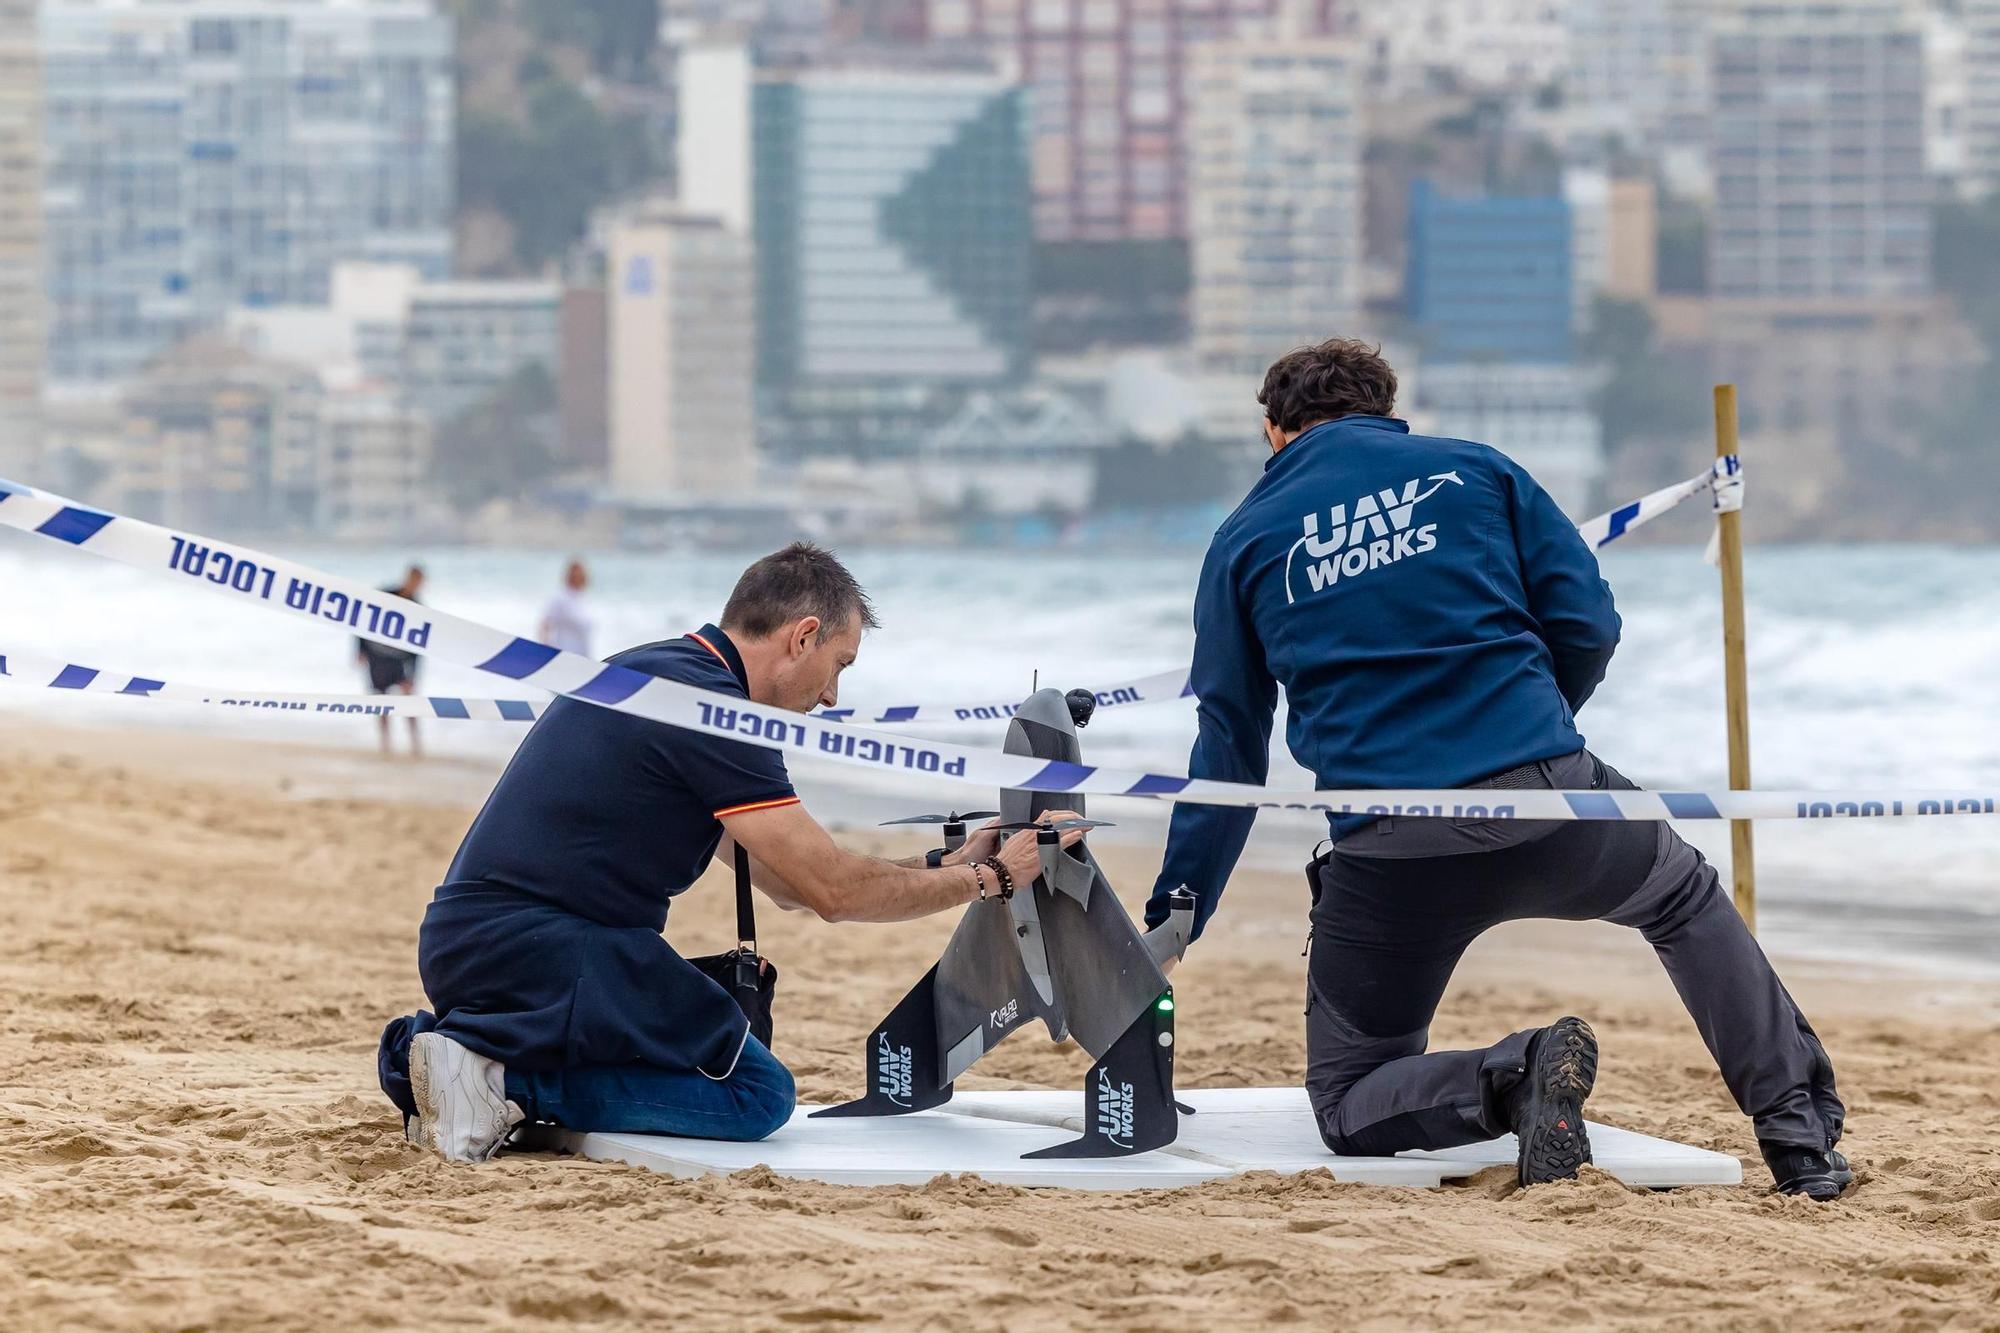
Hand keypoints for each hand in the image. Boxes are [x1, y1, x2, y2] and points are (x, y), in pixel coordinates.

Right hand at [949, 808, 1083, 866]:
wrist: (1000, 872)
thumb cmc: (1007, 860)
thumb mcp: (1016, 839)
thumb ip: (1030, 830)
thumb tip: (1040, 819)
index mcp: (1029, 829)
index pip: (1050, 815)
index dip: (1063, 814)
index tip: (1071, 816)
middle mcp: (1035, 832)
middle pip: (1058, 818)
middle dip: (1073, 817)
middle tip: (1082, 820)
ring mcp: (1040, 842)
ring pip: (1062, 828)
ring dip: (1077, 825)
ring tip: (1086, 825)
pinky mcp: (1043, 853)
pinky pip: (1061, 841)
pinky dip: (1072, 836)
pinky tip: (1079, 835)